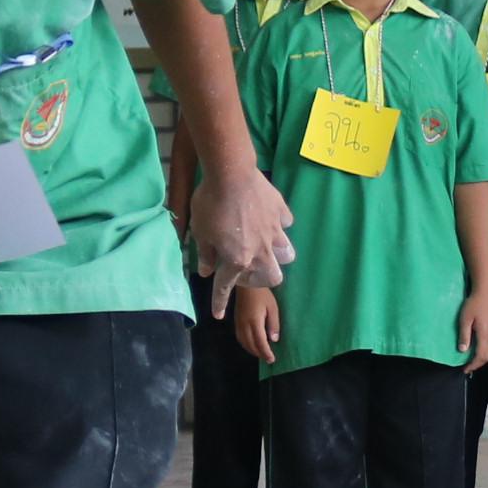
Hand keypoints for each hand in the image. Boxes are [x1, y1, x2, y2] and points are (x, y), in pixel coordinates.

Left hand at [189, 160, 295, 316]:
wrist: (231, 172)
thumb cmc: (210, 203)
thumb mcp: (200, 232)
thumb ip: (206, 255)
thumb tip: (207, 270)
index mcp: (238, 259)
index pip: (226, 286)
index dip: (219, 302)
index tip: (217, 315)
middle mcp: (261, 251)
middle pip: (273, 277)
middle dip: (260, 279)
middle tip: (246, 269)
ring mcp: (274, 232)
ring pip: (286, 254)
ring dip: (277, 256)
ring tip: (266, 248)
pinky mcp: (281, 213)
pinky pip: (285, 224)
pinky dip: (278, 225)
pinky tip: (268, 219)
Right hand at [231, 284, 280, 365]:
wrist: (246, 282)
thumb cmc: (262, 293)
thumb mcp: (273, 308)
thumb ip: (273, 324)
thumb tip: (273, 340)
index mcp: (255, 322)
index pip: (260, 342)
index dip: (266, 353)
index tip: (271, 360)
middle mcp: (244, 325)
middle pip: (250, 345)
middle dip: (259, 353)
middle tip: (267, 358)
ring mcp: (238, 323)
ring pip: (243, 342)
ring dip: (251, 350)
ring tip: (260, 353)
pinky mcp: (235, 320)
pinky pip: (239, 337)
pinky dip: (245, 344)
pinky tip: (250, 344)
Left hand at [458, 286, 487, 367]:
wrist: (487, 291)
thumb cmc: (474, 304)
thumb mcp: (465, 319)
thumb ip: (464, 336)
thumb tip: (462, 351)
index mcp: (485, 335)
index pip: (480, 356)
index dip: (473, 364)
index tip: (465, 369)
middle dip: (478, 363)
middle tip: (468, 366)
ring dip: (483, 358)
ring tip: (473, 359)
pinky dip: (487, 351)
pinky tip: (480, 348)